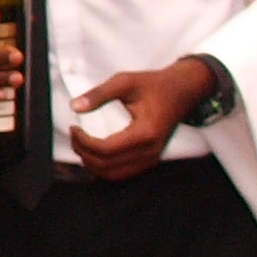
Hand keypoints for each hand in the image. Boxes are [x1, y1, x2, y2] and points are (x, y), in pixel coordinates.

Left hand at [70, 55, 215, 181]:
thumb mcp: (125, 82)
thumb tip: (74, 106)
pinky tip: (94, 153)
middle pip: (107, 165)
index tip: (74, 127)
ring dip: (92, 163)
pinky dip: (104, 167)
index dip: (84, 142)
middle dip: (84, 152)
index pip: (106, 149)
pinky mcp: (150, 160)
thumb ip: (99, 94)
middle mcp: (150, 151)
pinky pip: (122, 173)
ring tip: (81, 144)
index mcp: (146, 133)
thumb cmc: (154, 85)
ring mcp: (152, 158)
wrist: (181, 92)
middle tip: (74, 135)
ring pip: (113, 175)